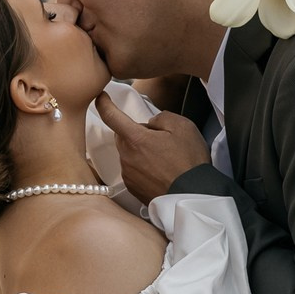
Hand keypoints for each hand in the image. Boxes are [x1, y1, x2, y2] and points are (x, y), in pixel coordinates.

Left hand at [94, 89, 210, 203]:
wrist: (193, 196)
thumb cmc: (189, 162)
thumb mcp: (182, 126)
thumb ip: (161, 117)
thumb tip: (151, 124)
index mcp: (135, 139)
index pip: (111, 115)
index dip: (104, 104)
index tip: (101, 97)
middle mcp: (126, 157)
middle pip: (122, 137)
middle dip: (136, 134)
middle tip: (159, 140)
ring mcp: (128, 175)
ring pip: (128, 154)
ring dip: (140, 153)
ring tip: (164, 160)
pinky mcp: (133, 189)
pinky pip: (133, 171)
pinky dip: (143, 169)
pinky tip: (161, 173)